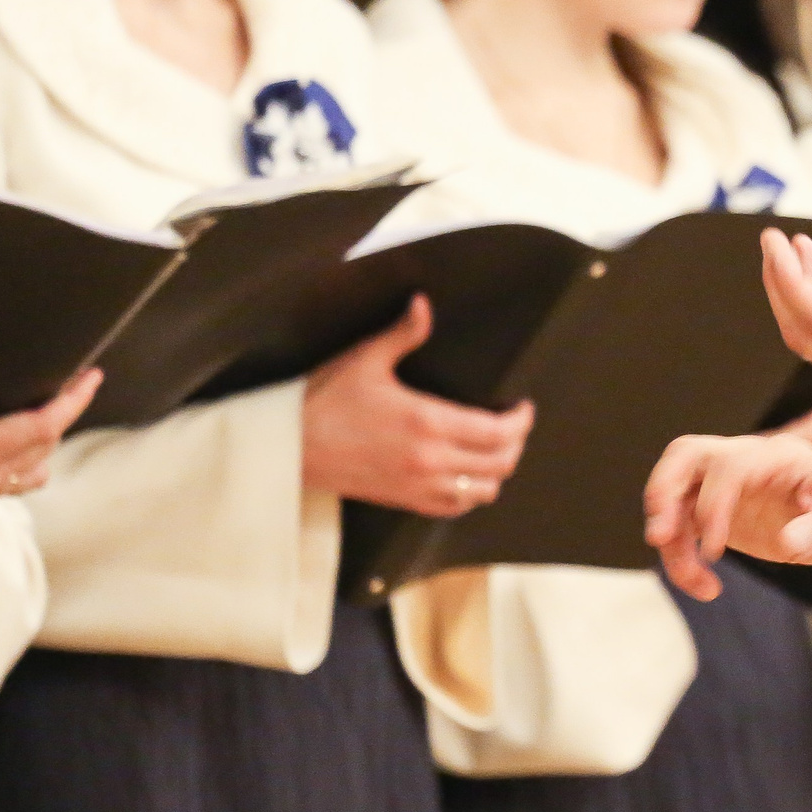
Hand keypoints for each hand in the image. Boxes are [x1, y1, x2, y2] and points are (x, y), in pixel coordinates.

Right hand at [0, 333, 99, 520]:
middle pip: (45, 446)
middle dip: (65, 414)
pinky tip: (19, 445)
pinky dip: (26, 461)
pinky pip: (11, 484)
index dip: (71, 402)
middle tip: (77, 384)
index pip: (40, 428)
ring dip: (48, 441)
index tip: (90, 378)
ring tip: (54, 411)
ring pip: (32, 469)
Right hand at [301, 296, 534, 516]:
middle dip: (517, 443)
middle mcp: (430, 460)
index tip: (523, 407)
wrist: (289, 448)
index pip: (498, 431)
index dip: (521, 421)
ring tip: (496, 449)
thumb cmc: (324, 400)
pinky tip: (470, 478)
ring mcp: (418, 485)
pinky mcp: (403, 500)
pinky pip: (454, 508)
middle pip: (500, 463)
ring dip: (498, 471)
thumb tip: (424, 303)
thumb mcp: (365, 360)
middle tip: (515, 425)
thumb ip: (403, 334)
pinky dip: (471, 495)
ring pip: (483, 490)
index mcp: (427, 422)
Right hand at [643, 431, 811, 599]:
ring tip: (698, 583)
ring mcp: (728, 484)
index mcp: (781, 458)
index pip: (730, 465)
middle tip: (660, 537)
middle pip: (685, 454)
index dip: (713, 504)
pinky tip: (706, 587)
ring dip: (671, 538)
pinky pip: (682, 525)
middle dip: (663, 492)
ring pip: (674, 493)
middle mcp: (748, 461)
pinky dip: (681, 556)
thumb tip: (791, 541)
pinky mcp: (717, 509)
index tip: (716, 551)